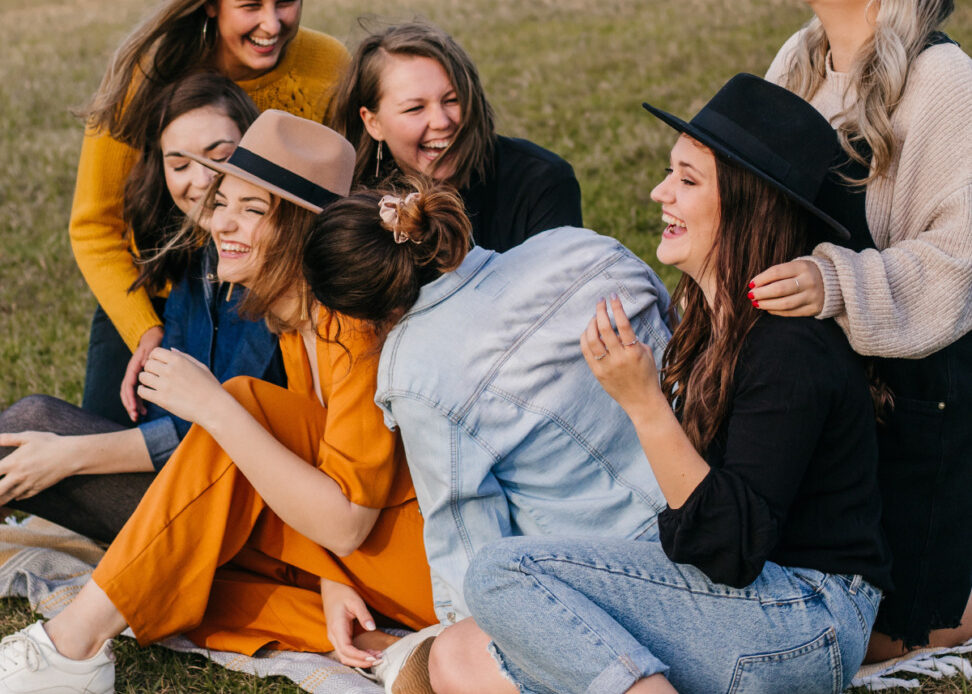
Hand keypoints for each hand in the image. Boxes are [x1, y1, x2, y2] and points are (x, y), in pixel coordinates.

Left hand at [0, 432, 76, 504]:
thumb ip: (9, 438)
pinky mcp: (37, 489)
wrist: (71, 456)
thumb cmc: (50, 443)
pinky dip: (14, 497)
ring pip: (7, 496)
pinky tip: (12, 495)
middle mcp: (18, 476)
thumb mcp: (29, 437)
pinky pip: (21, 496)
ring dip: (0, 498)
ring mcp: (27, 484)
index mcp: (13, 462)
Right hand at [121, 326, 163, 421]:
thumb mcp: (150, 349)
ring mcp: (135, 378)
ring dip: (133, 406)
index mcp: (133, 368)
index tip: (134, 407)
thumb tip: (145, 364)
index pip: (128, 384)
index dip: (130, 396)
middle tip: (135, 416)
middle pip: (126, 392)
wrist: (151, 341)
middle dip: (129, 405)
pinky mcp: (140, 381)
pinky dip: (139, 402)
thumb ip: (148, 356)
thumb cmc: (152, 345)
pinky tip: (144, 411)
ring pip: (130, 395)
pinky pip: (137, 393)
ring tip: (137, 417)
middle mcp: (132, 374)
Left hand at [136, 348, 223, 425]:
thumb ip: (184, 356)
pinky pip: (142, 392)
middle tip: (157, 377)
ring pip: (143, 377)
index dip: (155, 358)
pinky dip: (144, 392)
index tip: (159, 365)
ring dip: (146, 380)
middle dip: (150, 369)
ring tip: (154, 385)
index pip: (155, 352)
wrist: (214, 407)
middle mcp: (170, 370)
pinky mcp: (161, 399)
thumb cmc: (210, 387)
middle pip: (147, 364)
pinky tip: (151, 393)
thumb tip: (170, 349)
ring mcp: (164, 385)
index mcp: (179, 360)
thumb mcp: (200, 366)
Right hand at [320, 578, 381, 667]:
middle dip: (361, 662)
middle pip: (345, 657)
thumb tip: (372, 628)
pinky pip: (346, 651)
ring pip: (345, 656)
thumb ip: (364, 615)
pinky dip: (357, 655)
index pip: (346, 649)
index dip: (359, 656)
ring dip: (360, 660)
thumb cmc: (343, 592)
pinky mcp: (338, 636)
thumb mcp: (355, 600)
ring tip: (377, 657)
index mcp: (336, 627)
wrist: (331, 588)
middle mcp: (333, 635)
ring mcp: (334, 636)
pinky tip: (369, 653)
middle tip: (379, 660)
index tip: (372, 657)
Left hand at [580, 295, 665, 418]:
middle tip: (600, 302)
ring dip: (591, 324)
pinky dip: (585, 339)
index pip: (623, 324)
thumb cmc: (647, 374)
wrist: (642, 401)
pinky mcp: (598, 373)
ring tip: (594, 317)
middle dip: (601, 311)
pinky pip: (586, 352)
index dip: (617, 308)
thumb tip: (618, 325)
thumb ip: (633, 339)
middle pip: (604, 329)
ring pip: (592, 340)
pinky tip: (588, 332)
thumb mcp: (646, 354)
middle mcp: (619, 358)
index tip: (613, 296)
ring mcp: (607, 366)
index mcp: (634, 352)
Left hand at [749, 260, 823, 316]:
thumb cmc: (807, 273)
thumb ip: (779, 274)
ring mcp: (812, 296)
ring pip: (784, 304)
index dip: (761, 279)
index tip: (750, 284)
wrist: (836, 281)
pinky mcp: (814, 308)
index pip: (776, 272)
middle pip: (779, 289)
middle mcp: (809, 281)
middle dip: (761, 293)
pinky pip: (791, 312)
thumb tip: (755, 285)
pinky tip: (768, 308)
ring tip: (756, 303)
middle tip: (750, 295)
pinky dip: (777, 311)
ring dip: (767, 304)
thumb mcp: (797, 266)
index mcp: (803, 266)